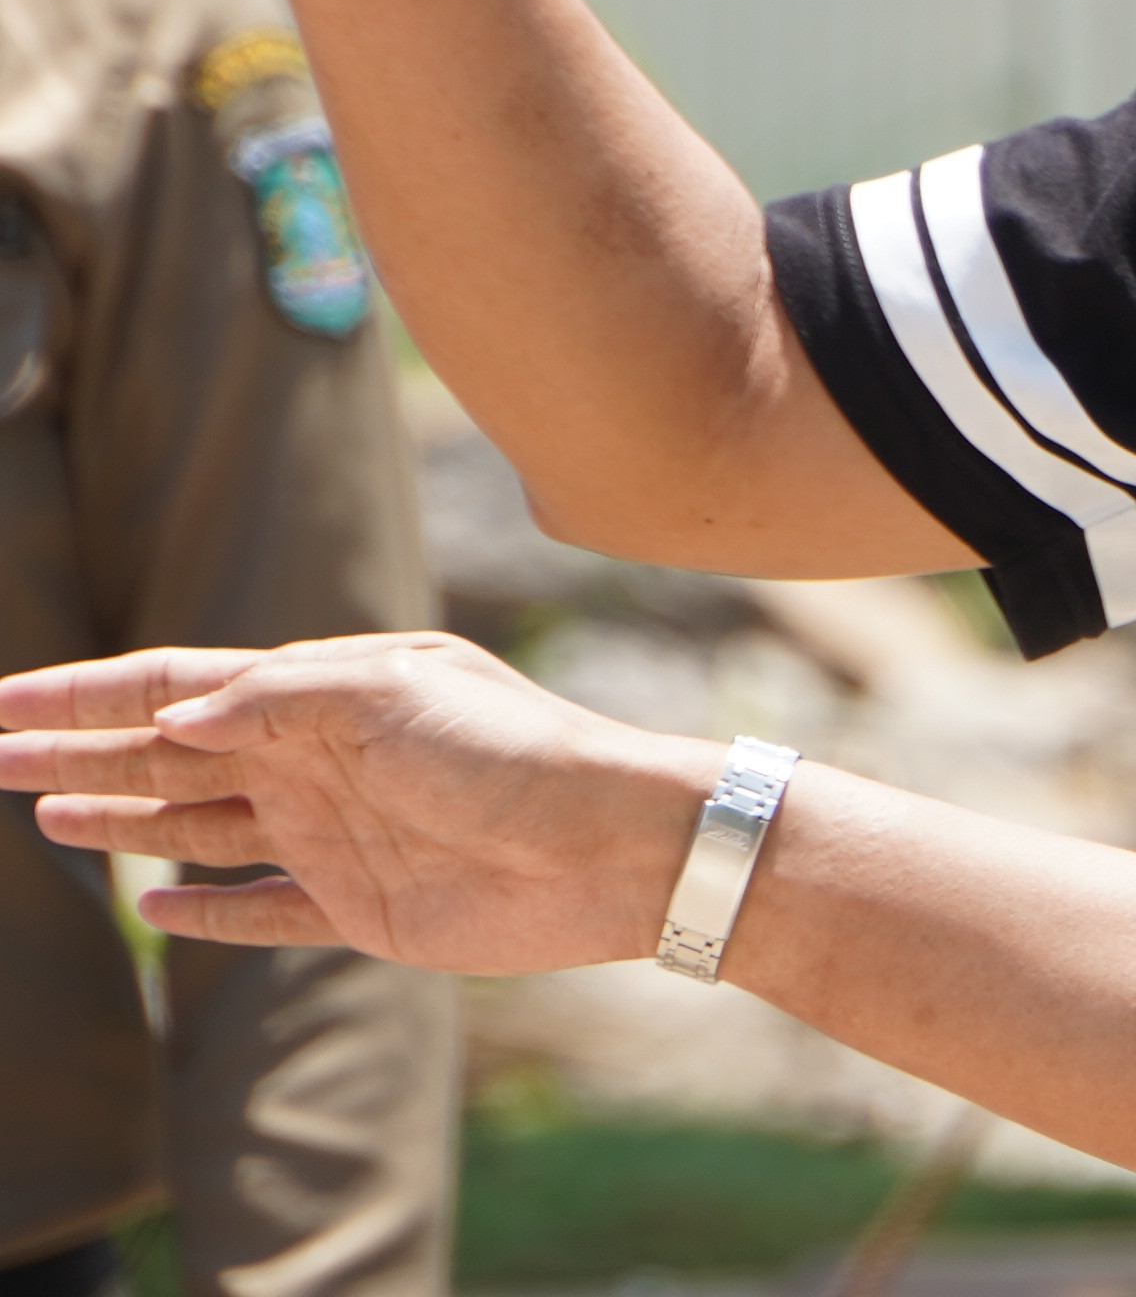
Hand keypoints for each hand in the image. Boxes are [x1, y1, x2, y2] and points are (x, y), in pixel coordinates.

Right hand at [0, 633, 715, 972]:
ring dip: (122, 820)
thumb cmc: (517, 753)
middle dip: (79, 753)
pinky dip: (206, 909)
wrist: (612, 846)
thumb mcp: (393, 697)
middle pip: (170, 755)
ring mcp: (336, 834)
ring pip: (201, 825)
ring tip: (43, 814)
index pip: (179, 687)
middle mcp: (321, 759)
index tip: (0, 698)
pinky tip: (152, 903)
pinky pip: (263, 910)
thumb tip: (175, 719)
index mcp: (325, 693)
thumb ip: (277, 702)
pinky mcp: (361, 907)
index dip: (86, 693)